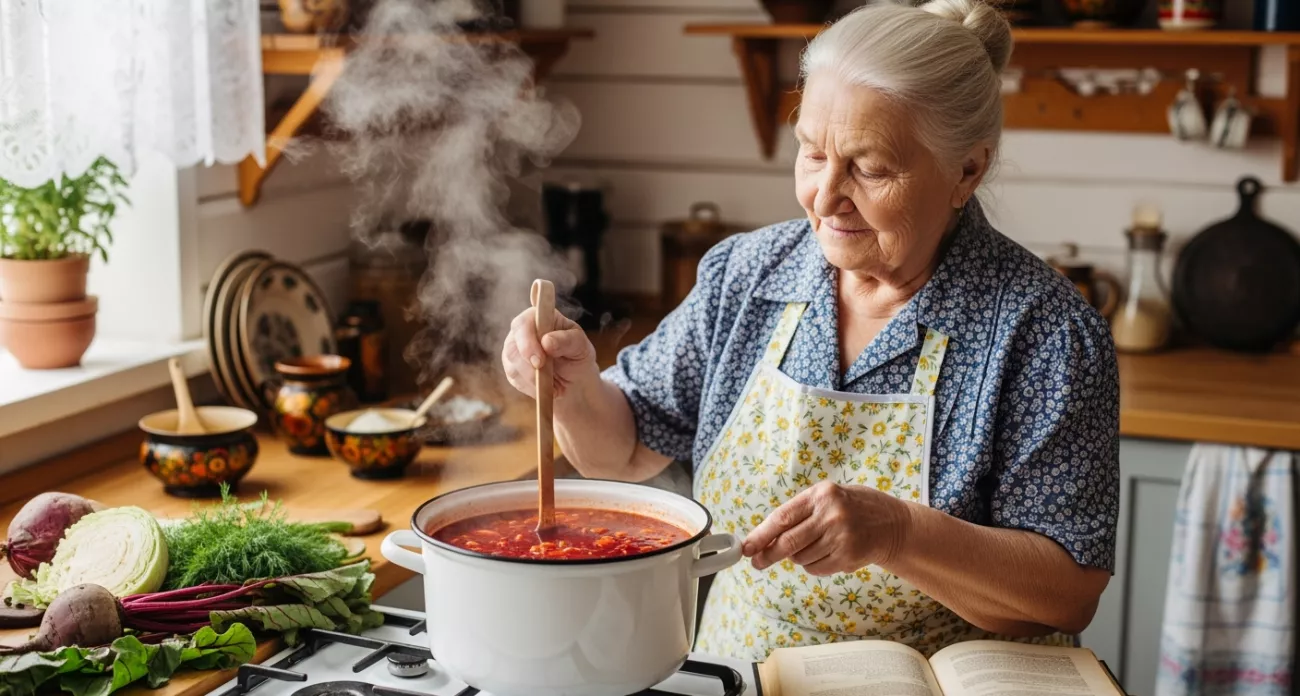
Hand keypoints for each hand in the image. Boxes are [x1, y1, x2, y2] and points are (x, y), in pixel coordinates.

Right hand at [501, 307, 598, 399]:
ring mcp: (515, 349)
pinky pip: (515, 378)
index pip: (523, 322)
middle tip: (545, 375)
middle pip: (512, 344)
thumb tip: (547, 341)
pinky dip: (531, 386)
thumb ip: (567, 340)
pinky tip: (546, 386)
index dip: (527, 340)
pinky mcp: (512, 368)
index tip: (540, 360)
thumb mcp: (581, 347)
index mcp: (540, 317)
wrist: (575, 382)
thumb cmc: (578, 356)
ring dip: (532, 377)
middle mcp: (523, 331)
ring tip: (554, 383)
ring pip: (512, 363)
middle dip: (528, 363)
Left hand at [742, 481, 911, 575]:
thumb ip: (800, 513)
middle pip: (788, 542)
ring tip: (818, 544)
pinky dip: (814, 565)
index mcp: (821, 494)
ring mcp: (841, 537)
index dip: (760, 535)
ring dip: (799, 557)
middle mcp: (830, 514)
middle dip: (768, 555)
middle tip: (757, 562)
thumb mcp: (828, 498)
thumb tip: (764, 537)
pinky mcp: (848, 557)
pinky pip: (816, 568)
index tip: (746, 547)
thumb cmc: (854, 508)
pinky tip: (829, 553)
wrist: (893, 524)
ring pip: (801, 558)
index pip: (782, 517)